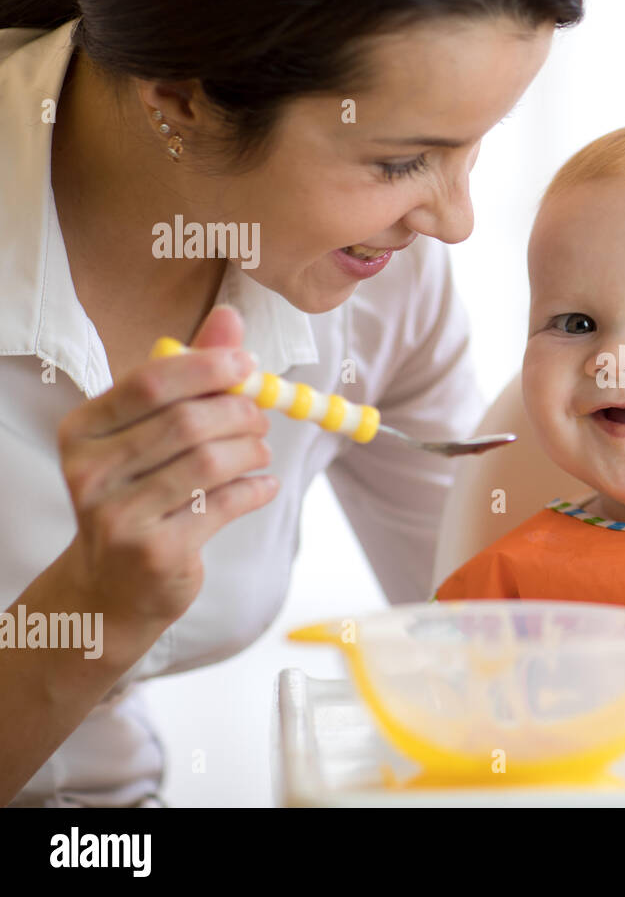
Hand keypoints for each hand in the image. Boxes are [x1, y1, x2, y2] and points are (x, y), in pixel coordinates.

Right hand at [55, 305, 276, 629]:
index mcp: (82, 431)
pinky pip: (224, 505)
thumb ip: (190, 376)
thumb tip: (230, 318)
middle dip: (240, 414)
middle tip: (261, 419)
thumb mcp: (150, 433)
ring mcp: (118, 516)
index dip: (207, 366)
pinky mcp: (154, 552)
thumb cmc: (139, 493)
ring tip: (260, 453)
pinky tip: (262, 486)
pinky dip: (255, 489)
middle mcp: (89, 472)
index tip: (248, 364)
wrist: (113, 585)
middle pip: (188, 422)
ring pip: (210, 462)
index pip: (150, 382)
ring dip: (252, 452)